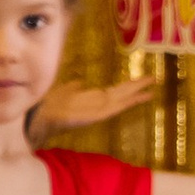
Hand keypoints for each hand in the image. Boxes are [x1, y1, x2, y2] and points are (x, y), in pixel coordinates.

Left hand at [33, 75, 153, 138]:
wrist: (40, 116)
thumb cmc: (50, 105)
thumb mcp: (65, 92)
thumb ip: (73, 88)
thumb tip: (79, 82)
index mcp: (91, 99)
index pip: (113, 91)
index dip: (127, 86)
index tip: (140, 80)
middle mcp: (97, 104)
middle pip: (121, 92)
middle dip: (136, 86)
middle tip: (153, 78)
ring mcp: (98, 110)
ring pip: (121, 99)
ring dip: (136, 92)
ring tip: (152, 87)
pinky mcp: (97, 117)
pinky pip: (115, 108)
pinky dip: (128, 103)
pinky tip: (139, 98)